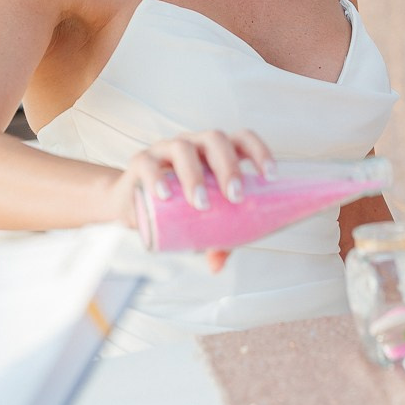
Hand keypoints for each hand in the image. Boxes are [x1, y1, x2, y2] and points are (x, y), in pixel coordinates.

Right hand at [107, 129, 274, 272]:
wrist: (133, 204)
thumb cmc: (176, 207)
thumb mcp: (200, 222)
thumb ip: (215, 239)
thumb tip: (217, 265)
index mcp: (215, 153)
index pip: (242, 139)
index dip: (260, 151)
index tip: (271, 177)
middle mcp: (193, 144)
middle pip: (215, 139)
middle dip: (229, 167)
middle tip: (235, 197)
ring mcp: (165, 149)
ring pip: (183, 147)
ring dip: (195, 175)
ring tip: (200, 203)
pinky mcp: (140, 162)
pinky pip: (147, 163)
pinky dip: (157, 177)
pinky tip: (164, 196)